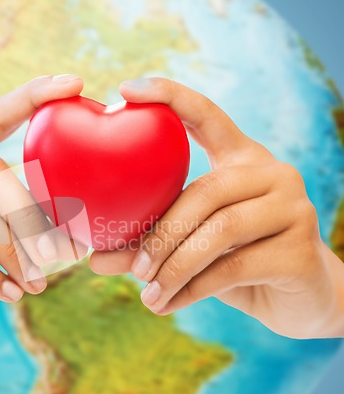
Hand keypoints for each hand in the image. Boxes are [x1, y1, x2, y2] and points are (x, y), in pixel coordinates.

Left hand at [90, 77, 343, 338]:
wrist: (300, 298)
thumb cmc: (237, 262)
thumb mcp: (190, 247)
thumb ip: (147, 246)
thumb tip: (93, 259)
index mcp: (242, 159)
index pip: (207, 114)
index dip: (170, 96)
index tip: (125, 89)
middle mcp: (272, 173)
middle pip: (204, 191)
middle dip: (161, 234)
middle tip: (134, 267)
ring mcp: (292, 208)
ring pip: (219, 232)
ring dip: (174, 267)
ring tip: (148, 295)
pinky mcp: (300, 250)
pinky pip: (232, 268)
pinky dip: (192, 290)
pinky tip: (167, 305)